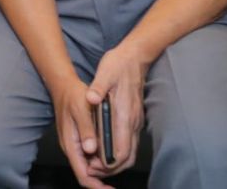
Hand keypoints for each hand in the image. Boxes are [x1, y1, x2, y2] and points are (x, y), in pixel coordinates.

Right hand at [50, 74, 109, 188]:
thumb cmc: (72, 95)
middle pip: (88, 174)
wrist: (63, 85)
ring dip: (104, 169)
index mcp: (71, 145)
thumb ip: (86, 130)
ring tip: (118, 164)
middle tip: (120, 171)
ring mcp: (75, 145)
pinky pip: (91, 156)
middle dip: (104, 178)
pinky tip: (111, 153)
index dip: (98, 186)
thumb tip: (91, 149)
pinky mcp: (79, 140)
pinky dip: (102, 158)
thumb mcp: (81, 110)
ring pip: (90, 166)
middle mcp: (72, 148)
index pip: (83, 175)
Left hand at [83, 44, 147, 178]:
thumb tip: (90, 98)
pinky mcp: (134, 120)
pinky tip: (103, 148)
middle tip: (91, 167)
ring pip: (129, 153)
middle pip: (126, 158)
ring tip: (94, 161)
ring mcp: (135, 123)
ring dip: (113, 162)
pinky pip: (129, 144)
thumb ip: (98, 87)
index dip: (107, 163)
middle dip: (109, 168)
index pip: (120, 151)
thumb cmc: (118, 66)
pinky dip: (117, 152)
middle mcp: (133, 123)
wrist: (135, 58)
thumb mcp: (104, 73)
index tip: (92, 164)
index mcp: (125, 115)